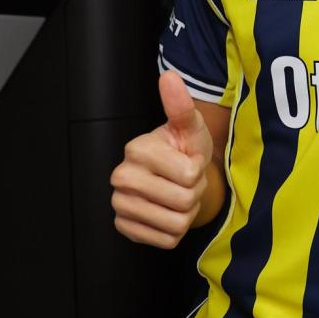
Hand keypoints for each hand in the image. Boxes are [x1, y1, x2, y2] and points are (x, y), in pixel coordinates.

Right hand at [110, 71, 213, 247]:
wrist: (178, 178)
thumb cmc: (185, 149)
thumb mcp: (190, 126)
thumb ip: (181, 105)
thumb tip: (169, 76)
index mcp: (136, 149)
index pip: (189, 174)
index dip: (198, 171)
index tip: (189, 162)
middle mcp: (121, 177)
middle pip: (183, 201)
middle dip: (194, 194)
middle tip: (185, 182)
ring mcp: (120, 205)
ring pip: (176, 223)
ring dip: (186, 213)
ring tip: (178, 195)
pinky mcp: (125, 228)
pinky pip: (166, 241)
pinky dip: (175, 231)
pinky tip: (168, 212)